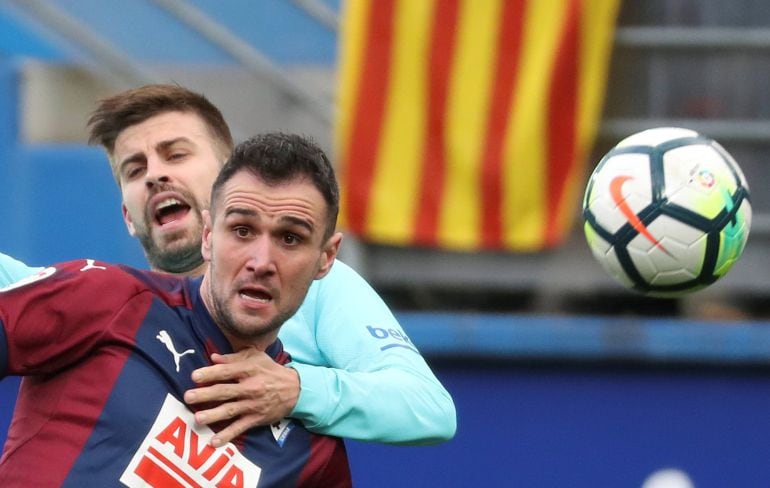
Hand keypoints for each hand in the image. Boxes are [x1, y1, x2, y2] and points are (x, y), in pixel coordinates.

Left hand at [183, 347, 299, 446]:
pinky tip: (214, 442)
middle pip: (225, 391)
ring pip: (230, 410)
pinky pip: (239, 428)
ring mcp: (252, 405)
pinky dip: (227, 435)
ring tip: (197, 419)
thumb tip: (213, 357)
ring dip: (213, 415)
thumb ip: (234, 357)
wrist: (295, 389)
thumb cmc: (271, 370)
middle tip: (188, 397)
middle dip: (206, 394)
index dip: (211, 373)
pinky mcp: (255, 418)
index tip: (194, 376)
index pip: (227, 371)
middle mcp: (250, 388)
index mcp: (248, 370)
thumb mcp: (256, 357)